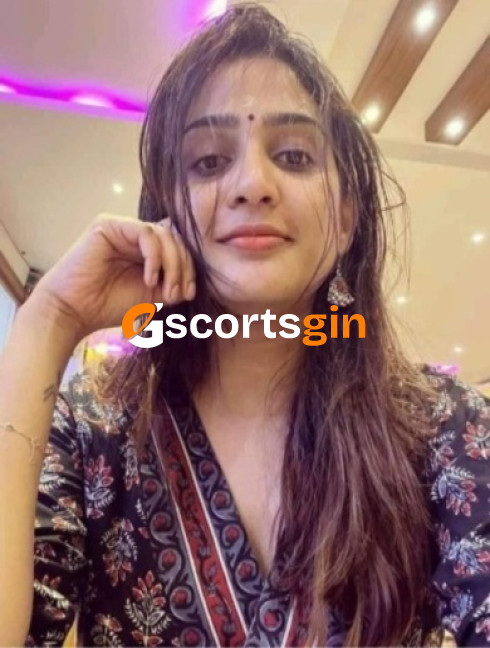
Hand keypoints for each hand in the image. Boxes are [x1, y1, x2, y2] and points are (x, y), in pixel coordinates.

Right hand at [28, 214, 195, 342]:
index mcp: (144, 250)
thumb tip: (191, 284)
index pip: (177, 248)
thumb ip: (170, 285)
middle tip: (177, 293)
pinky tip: (150, 278)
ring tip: (165, 289)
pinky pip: (146, 233)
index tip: (188, 293)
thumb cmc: (107, 306)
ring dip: (172, 264)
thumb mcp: (150, 297)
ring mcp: (122, 228)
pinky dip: (155, 256)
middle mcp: (133, 236)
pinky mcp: (109, 225)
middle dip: (183, 267)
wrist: (74, 312)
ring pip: (163, 235)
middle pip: (174, 239)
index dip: (189, 268)